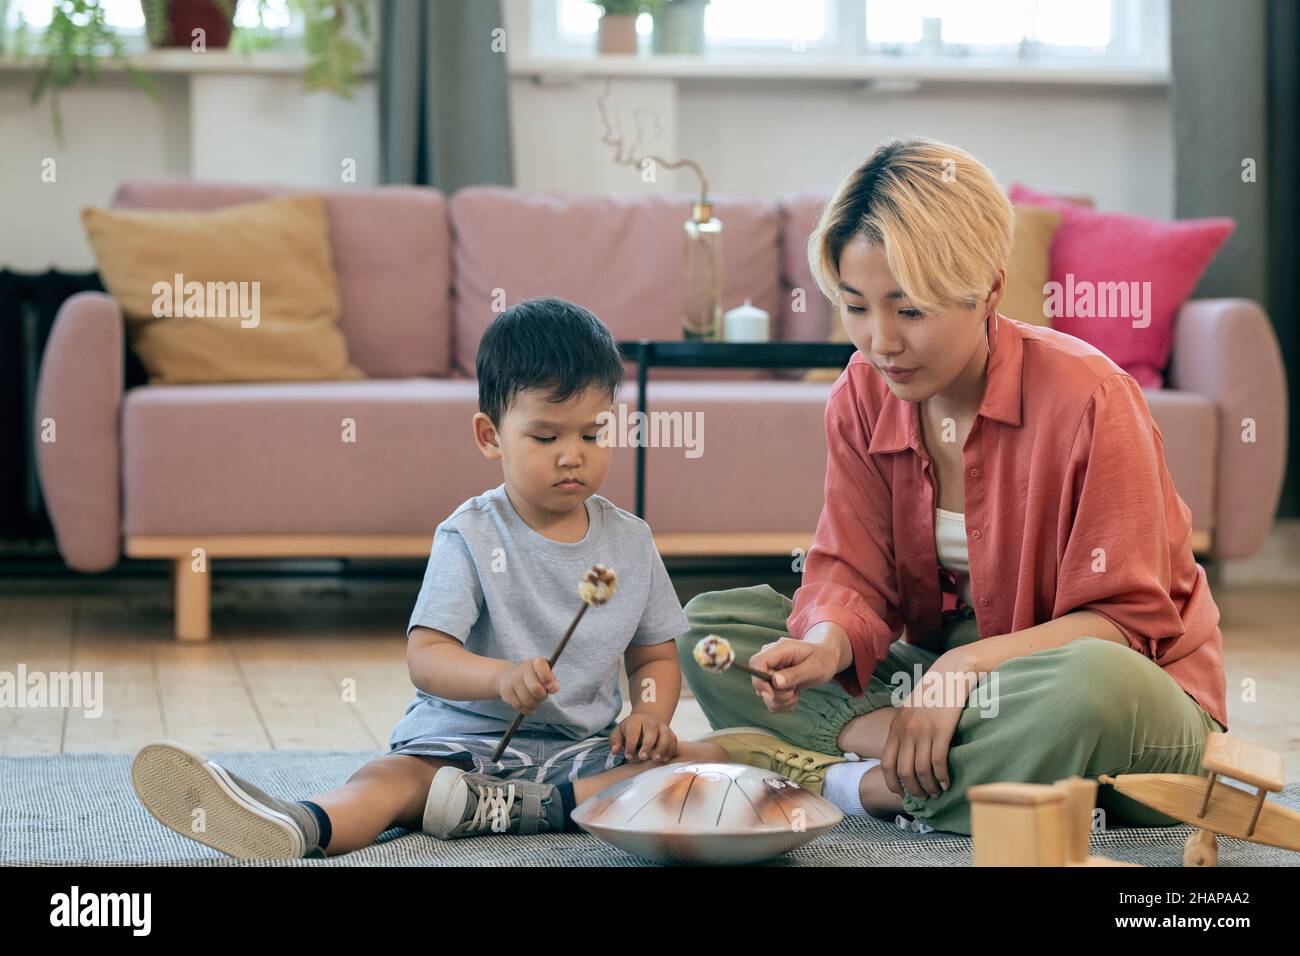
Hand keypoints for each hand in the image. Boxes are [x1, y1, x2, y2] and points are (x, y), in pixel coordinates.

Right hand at [495, 657, 558, 715]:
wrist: (508, 676)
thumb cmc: (533, 676)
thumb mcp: (544, 673)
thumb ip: (552, 680)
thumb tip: (554, 688)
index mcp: (534, 662)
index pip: (541, 666)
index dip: (548, 679)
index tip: (551, 687)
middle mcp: (522, 669)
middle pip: (535, 688)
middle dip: (542, 696)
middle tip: (542, 696)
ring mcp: (512, 681)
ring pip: (527, 701)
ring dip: (535, 704)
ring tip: (535, 700)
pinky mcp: (506, 692)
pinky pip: (520, 706)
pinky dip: (527, 709)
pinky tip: (529, 706)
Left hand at [610, 713, 676, 762]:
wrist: (646, 718)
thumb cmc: (630, 729)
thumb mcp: (619, 732)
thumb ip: (615, 741)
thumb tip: (615, 751)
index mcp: (635, 721)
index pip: (633, 730)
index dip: (630, 744)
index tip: (628, 756)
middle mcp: (650, 721)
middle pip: (651, 729)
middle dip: (648, 744)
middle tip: (643, 757)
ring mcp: (662, 726)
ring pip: (666, 734)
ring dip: (662, 748)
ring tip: (656, 760)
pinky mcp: (670, 733)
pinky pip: (673, 740)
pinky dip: (671, 750)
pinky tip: (664, 760)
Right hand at [749, 637, 840, 712]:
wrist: (825, 658)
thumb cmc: (822, 658)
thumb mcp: (815, 666)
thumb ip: (795, 674)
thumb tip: (775, 682)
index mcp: (779, 649)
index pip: (756, 663)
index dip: (759, 681)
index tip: (771, 695)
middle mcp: (770, 659)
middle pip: (760, 683)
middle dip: (778, 695)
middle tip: (795, 690)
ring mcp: (769, 671)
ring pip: (765, 696)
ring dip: (783, 701)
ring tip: (797, 691)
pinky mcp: (772, 683)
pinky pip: (771, 701)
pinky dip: (783, 703)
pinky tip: (794, 694)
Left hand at [880, 656, 975, 799]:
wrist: (951, 672)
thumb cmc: (934, 691)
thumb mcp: (911, 708)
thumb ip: (905, 728)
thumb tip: (905, 750)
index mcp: (896, 726)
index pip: (886, 763)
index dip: (892, 783)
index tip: (900, 793)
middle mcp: (906, 730)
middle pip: (903, 771)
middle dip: (912, 789)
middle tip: (922, 798)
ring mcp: (923, 730)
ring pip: (920, 770)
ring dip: (928, 787)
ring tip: (936, 793)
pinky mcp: (942, 730)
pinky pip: (938, 761)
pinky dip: (941, 777)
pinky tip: (946, 783)